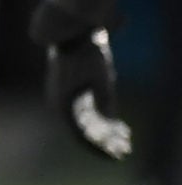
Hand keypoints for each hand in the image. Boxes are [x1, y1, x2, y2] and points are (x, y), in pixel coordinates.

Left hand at [29, 0, 130, 161]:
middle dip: (105, 144)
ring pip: (83, 133)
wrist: (72, 32)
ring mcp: (61, 103)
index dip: (103, 136)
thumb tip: (111, 117)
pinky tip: (114, 139)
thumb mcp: (101, 77)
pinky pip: (81, 125)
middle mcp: (61, 104)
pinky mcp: (65, 101)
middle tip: (122, 152)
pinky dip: (98, 133)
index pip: (84, 125)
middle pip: (84, 133)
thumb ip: (104, 98)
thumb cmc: (86, 49)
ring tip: (120, 151)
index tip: (120, 141)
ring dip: (103, 143)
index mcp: (67, 98)